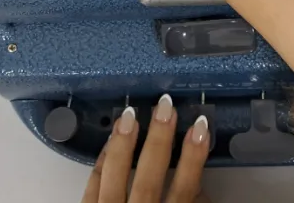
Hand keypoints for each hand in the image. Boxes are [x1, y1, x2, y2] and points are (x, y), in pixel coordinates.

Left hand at [81, 94, 209, 202]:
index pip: (184, 187)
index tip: (201, 125)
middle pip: (148, 177)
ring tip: (130, 114)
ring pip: (115, 175)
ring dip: (123, 142)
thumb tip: (199, 182)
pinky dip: (102, 161)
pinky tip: (110, 141)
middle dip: (158, 138)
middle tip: (165, 107)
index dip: (194, 155)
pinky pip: (92, 184)